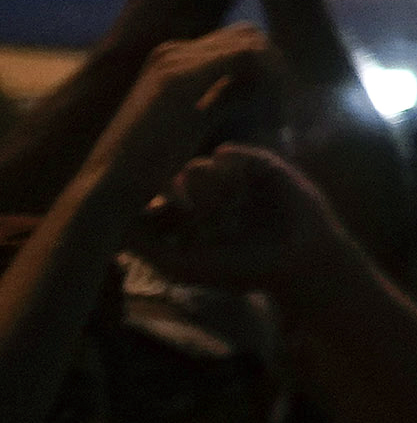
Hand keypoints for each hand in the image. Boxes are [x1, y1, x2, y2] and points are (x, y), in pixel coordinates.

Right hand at [101, 27, 276, 195]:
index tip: (282, 108)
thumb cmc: (149, 167)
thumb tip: (253, 91)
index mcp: (174, 61)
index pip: (239, 43)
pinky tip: (273, 118)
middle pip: (250, 36)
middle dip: (276, 68)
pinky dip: (270, 82)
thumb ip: (219, 101)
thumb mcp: (194, 124)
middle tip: (286, 113)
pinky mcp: (178, 77)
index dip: (268, 69)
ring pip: (254, 44)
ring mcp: (173, 60)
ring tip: (282, 122)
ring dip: (277, 78)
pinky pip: (249, 56)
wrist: (109, 186)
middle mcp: (173, 52)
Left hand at [137, 142, 346, 298]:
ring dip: (200, 179)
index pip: (157, 199)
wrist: (298, 261)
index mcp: (190, 220)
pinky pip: (235, 152)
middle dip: (170, 188)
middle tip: (176, 203)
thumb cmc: (242, 269)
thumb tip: (112, 230)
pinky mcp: (262, 167)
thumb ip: (148, 251)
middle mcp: (210, 197)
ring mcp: (236, 180)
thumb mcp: (185, 267)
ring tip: (210, 199)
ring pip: (201, 165)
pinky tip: (228, 170)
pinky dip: (228, 157)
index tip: (146, 207)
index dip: (149, 201)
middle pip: (174, 178)